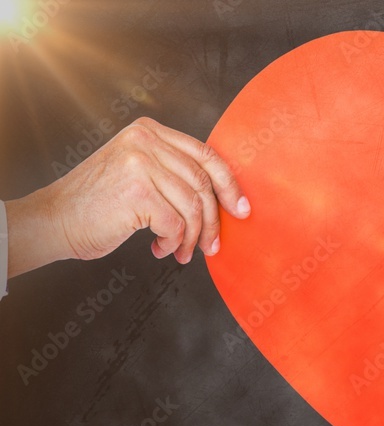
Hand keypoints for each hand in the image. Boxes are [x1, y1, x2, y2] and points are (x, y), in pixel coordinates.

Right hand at [6, 117, 249, 277]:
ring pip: (193, 207)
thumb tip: (225, 199)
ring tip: (181, 251)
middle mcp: (145, 140)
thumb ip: (173, 173)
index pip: (206, 155)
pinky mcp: (137, 191)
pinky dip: (173, 242)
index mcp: (149, 130)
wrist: (55, 219)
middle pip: (203, 183)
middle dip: (212, 221)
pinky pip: (176, 224)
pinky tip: (160, 248)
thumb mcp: (139, 173)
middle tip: (211, 246)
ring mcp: (140, 163)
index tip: (242, 210)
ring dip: (191, 237)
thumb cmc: (100, 204)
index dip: (230, 185)